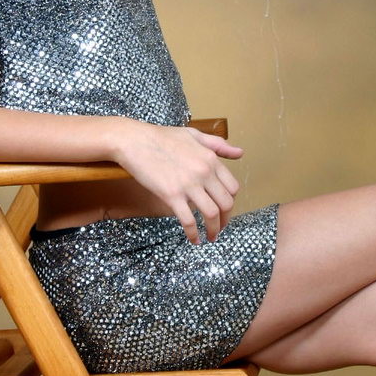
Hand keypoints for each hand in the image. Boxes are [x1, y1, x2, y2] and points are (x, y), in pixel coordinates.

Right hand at [109, 118, 240, 243]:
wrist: (134, 140)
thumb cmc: (161, 137)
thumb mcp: (194, 135)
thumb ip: (218, 145)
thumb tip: (240, 153)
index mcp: (210, 159)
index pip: (232, 187)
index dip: (231, 202)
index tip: (225, 210)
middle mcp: (204, 172)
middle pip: (226, 203)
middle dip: (225, 220)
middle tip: (220, 227)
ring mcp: (188, 185)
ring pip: (211, 214)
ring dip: (214, 230)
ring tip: (210, 237)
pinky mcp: (171, 195)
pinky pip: (189, 221)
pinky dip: (194, 234)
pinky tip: (194, 240)